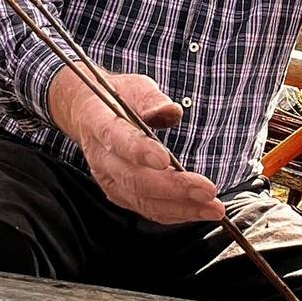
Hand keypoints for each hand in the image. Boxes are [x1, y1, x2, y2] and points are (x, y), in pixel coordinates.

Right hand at [48, 64, 223, 223]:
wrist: (89, 114)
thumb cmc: (117, 99)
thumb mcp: (134, 87)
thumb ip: (151, 99)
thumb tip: (171, 110)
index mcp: (101, 123)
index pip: (118, 139)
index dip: (139, 151)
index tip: (165, 160)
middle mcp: (102, 157)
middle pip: (134, 179)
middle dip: (174, 188)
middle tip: (207, 191)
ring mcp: (108, 179)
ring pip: (142, 200)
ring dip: (180, 208)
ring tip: (212, 209)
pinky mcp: (119, 193)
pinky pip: (146, 208)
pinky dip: (173, 213)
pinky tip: (197, 211)